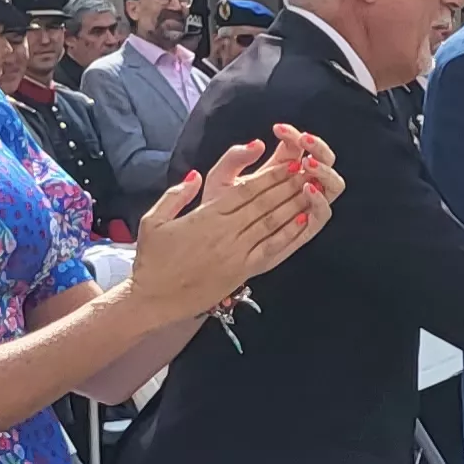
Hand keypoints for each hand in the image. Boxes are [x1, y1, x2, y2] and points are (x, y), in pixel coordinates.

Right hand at [116, 138, 328, 320]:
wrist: (153, 299)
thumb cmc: (152, 260)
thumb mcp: (153, 220)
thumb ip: (176, 195)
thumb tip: (195, 175)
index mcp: (206, 217)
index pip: (245, 191)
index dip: (270, 177)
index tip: (287, 164)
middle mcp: (225, 232)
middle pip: (264, 204)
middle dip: (288, 185)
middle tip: (309, 170)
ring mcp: (236, 253)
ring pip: (271, 223)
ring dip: (294, 204)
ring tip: (312, 188)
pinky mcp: (242, 271)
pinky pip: (271, 249)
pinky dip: (289, 234)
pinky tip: (303, 221)